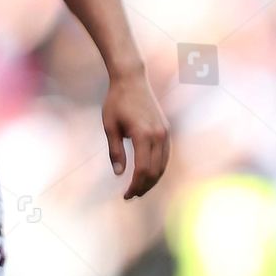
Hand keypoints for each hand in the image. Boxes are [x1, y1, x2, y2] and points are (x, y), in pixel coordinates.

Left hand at [103, 69, 169, 198]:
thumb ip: (115, 150)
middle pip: (155, 171)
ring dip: (152, 180)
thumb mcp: (110, 126)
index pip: (143, 170)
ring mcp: (165, 133)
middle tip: (131, 195)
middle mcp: (158, 136)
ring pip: (163, 165)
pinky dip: (158, 168)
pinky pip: (165, 156)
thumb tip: (119, 173)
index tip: (126, 195)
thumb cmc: (116, 101)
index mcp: (143, 135)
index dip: (135, 185)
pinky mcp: (166, 131)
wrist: (131, 80)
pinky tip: (148, 174)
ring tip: (139, 188)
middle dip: (144, 186)